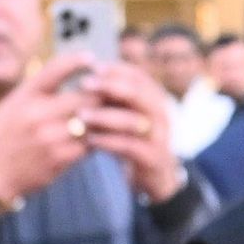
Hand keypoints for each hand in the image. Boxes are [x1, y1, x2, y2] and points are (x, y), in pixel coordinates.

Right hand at [0, 58, 108, 209]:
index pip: (54, 69)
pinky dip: (99, 138)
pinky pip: (90, 143)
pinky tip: (104, 135)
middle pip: (84, 97)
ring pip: (92, 121)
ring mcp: (50, 137)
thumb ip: (37, 89)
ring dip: (105, 117)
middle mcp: (37, 114)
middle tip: (115, 92)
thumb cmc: (8, 133)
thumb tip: (66, 68)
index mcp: (25, 96)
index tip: (91, 58)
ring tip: (116, 112)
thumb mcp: (13, 105)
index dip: (75, 61)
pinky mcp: (61, 157)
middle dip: (102, 94)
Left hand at [77, 56, 184, 200]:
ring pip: (133, 121)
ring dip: (105, 116)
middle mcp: (161, 115)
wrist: (157, 177)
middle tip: (84, 83)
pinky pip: (129, 147)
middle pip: (139, 94)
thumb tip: (90, 74)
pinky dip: (108, 142)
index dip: (116, 69)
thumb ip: (116, 98)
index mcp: (156, 100)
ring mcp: (160, 137)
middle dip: (110, 86)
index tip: (92, 66)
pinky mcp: (153, 159)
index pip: (139, 76)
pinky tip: (90, 140)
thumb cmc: (135, 140)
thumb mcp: (128, 114)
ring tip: (81, 115)